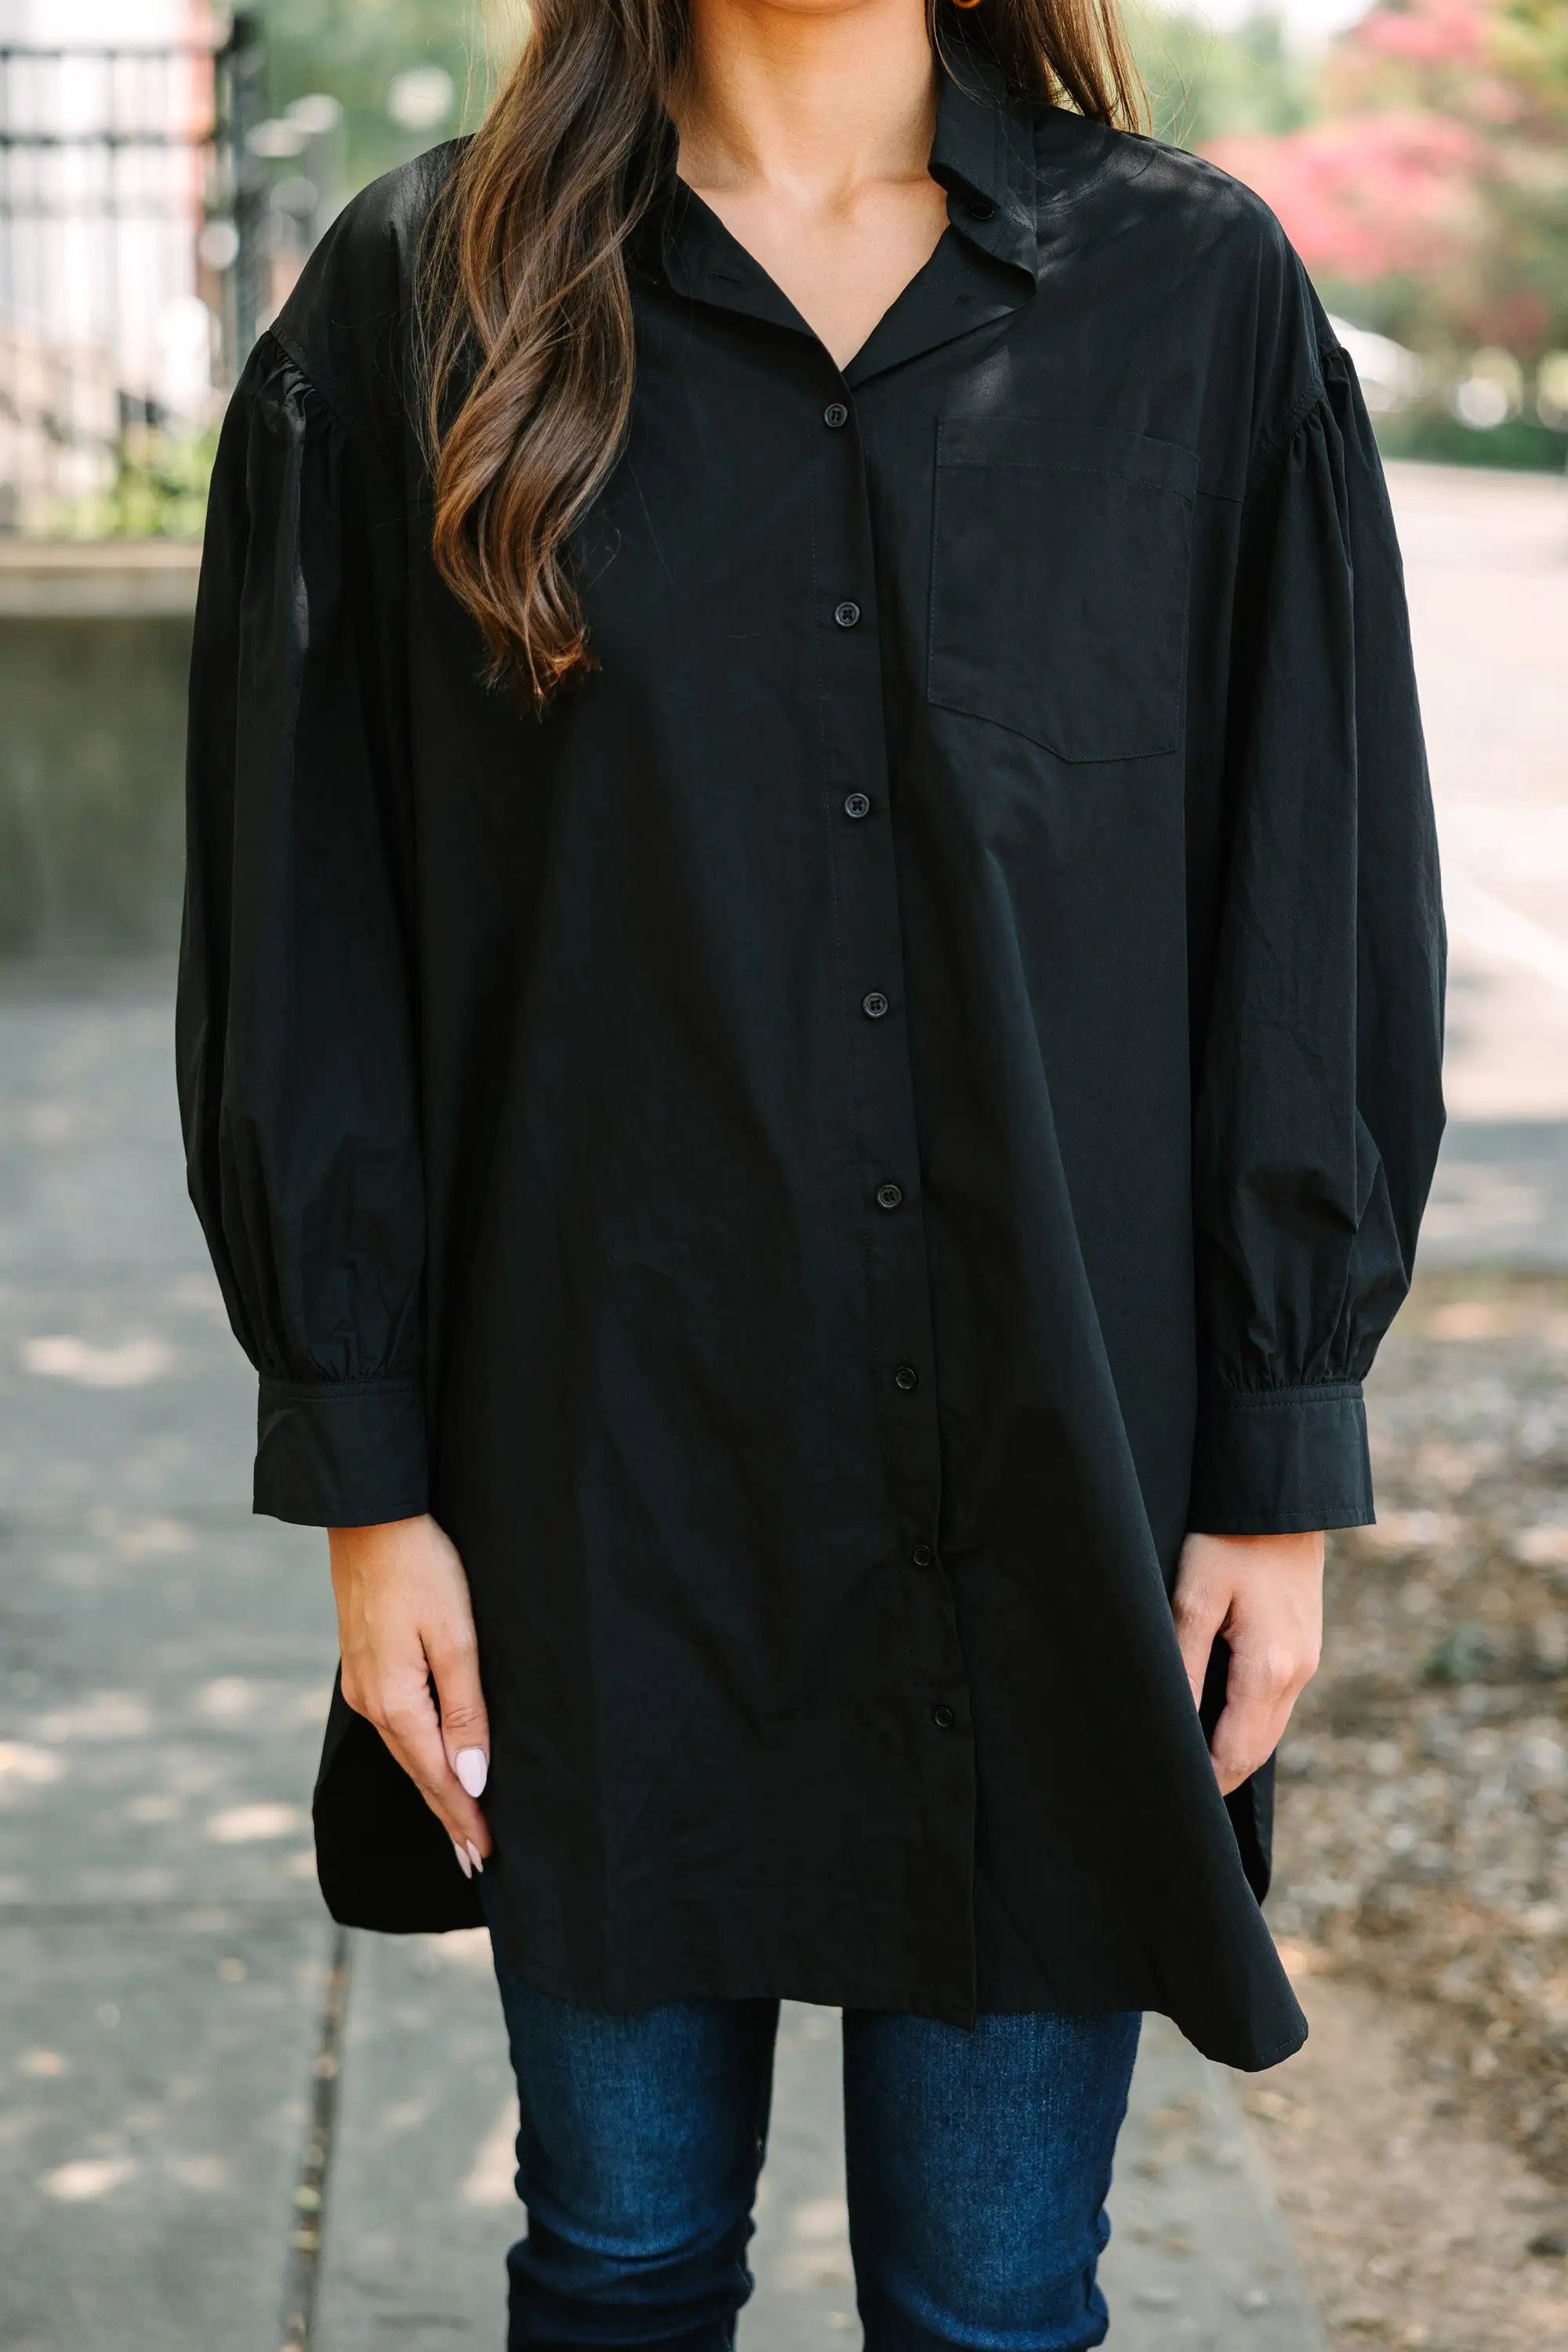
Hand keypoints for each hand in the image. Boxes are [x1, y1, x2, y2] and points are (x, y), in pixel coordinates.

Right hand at [328, 1514, 492, 1874]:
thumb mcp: (456, 1637)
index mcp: (394, 1702)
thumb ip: (466, 1710)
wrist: (370, 1515)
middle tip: (476, 1861)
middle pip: (418, 1773)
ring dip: (435, 1789)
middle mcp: (371, 1702)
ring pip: (406, 1752)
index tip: (487, 1857)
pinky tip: (431, 1763)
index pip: (438, 1778)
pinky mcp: (366, 1665)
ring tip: (459, 1826)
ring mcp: (363, 1684)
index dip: (465, 1818)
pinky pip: (397, 1727)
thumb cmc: (421, 1568)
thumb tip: (473, 1779)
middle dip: (449, 1817)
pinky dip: (419, 1755)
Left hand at [1171, 1530, 1323, 1794]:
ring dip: (1234, 1748)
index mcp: (1270, 1668)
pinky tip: (1215, 1715)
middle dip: (1219, 1774)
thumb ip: (1184, 1665)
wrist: (1281, 1497)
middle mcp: (1298, 1672)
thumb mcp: (1194, 1597)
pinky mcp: (1304, 1643)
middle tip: (1174, 1790)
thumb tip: (1174, 1725)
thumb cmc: (1231, 1540)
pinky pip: (1275, 1699)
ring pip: (1269, 1727)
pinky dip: (1247, 1719)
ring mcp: (1307, 1659)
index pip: (1237, 1753)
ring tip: (1188, 1759)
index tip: (1171, 1797)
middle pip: (1257, 1750)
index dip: (1205, 1782)